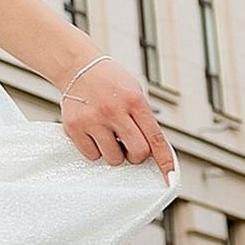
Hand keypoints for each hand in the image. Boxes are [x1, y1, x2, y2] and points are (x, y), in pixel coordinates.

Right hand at [59, 59, 174, 177]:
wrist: (77, 67)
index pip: (156, 138)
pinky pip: (92, 156)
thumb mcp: (134, 92)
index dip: (165, 160)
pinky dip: (95, 149)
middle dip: (136, 154)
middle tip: (128, 144)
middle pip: (137, 153)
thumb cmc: (109, 81)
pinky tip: (94, 133)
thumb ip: (144, 120)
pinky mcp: (75, 127)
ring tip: (108, 134)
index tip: (170, 177)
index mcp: (134, 101)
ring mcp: (93, 120)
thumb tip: (154, 152)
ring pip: (114, 158)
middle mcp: (114, 111)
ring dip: (114, 152)